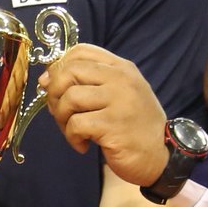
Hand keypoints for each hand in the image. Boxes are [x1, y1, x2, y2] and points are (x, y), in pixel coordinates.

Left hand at [36, 44, 171, 185]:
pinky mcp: (113, 124)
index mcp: (121, 68)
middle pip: (70, 71)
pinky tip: (83, 145)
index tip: (53, 85)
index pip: (81, 51)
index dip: (59, 66)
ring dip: (62, 118)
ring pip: (70, 98)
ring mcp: (119, 101)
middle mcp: (121, 79)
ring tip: (73, 131)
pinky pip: (76, 124)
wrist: (161, 155)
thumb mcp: (117, 95)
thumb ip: (88, 83)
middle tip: (60, 112)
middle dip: (55, 93)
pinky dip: (72, 137)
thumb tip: (46, 79)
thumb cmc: (134, 125)